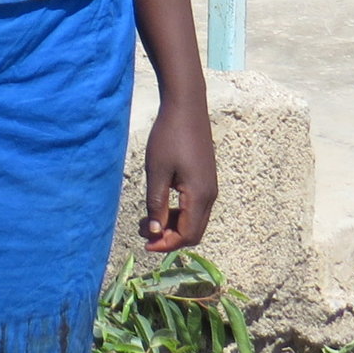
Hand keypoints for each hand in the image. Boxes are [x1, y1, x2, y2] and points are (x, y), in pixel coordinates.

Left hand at [140, 96, 216, 251]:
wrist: (186, 108)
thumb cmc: (169, 137)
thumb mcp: (157, 171)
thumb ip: (156, 202)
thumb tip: (154, 231)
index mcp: (199, 196)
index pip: (187, 235)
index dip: (166, 244)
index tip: (144, 244)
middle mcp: (210, 196)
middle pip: (193, 232)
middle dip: (169, 238)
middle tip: (142, 232)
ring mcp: (210, 188)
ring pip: (194, 221)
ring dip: (173, 226)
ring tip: (146, 220)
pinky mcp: (206, 180)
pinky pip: (195, 208)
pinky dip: (178, 214)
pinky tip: (159, 205)